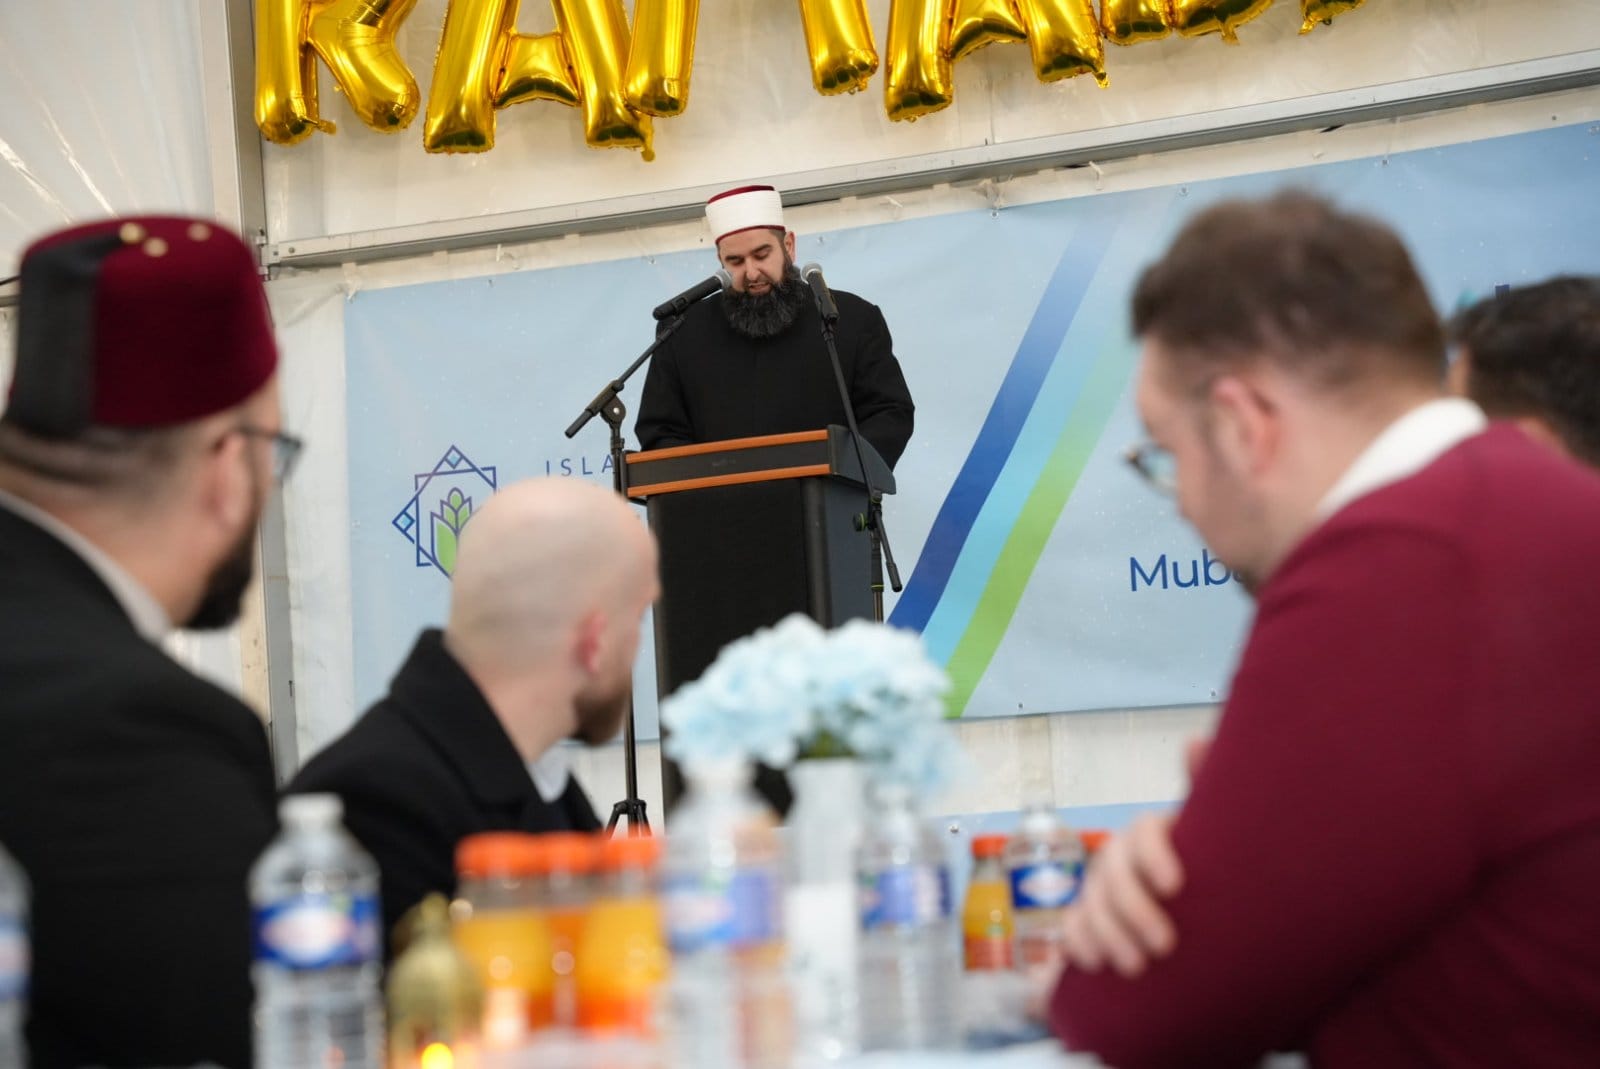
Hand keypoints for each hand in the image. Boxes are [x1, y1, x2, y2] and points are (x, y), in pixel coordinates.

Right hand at [1056, 733, 1210, 976]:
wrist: (1193, 913)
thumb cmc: (1207, 869)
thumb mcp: (1213, 833)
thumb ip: (1206, 789)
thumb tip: (1195, 740)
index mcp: (1151, 833)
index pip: (1144, 832)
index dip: (1155, 856)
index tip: (1176, 886)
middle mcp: (1120, 857)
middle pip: (1114, 876)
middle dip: (1135, 910)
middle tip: (1165, 946)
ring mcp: (1098, 888)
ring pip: (1091, 905)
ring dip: (1110, 935)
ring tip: (1139, 968)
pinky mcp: (1085, 919)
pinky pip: (1072, 928)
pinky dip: (1081, 944)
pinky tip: (1097, 964)